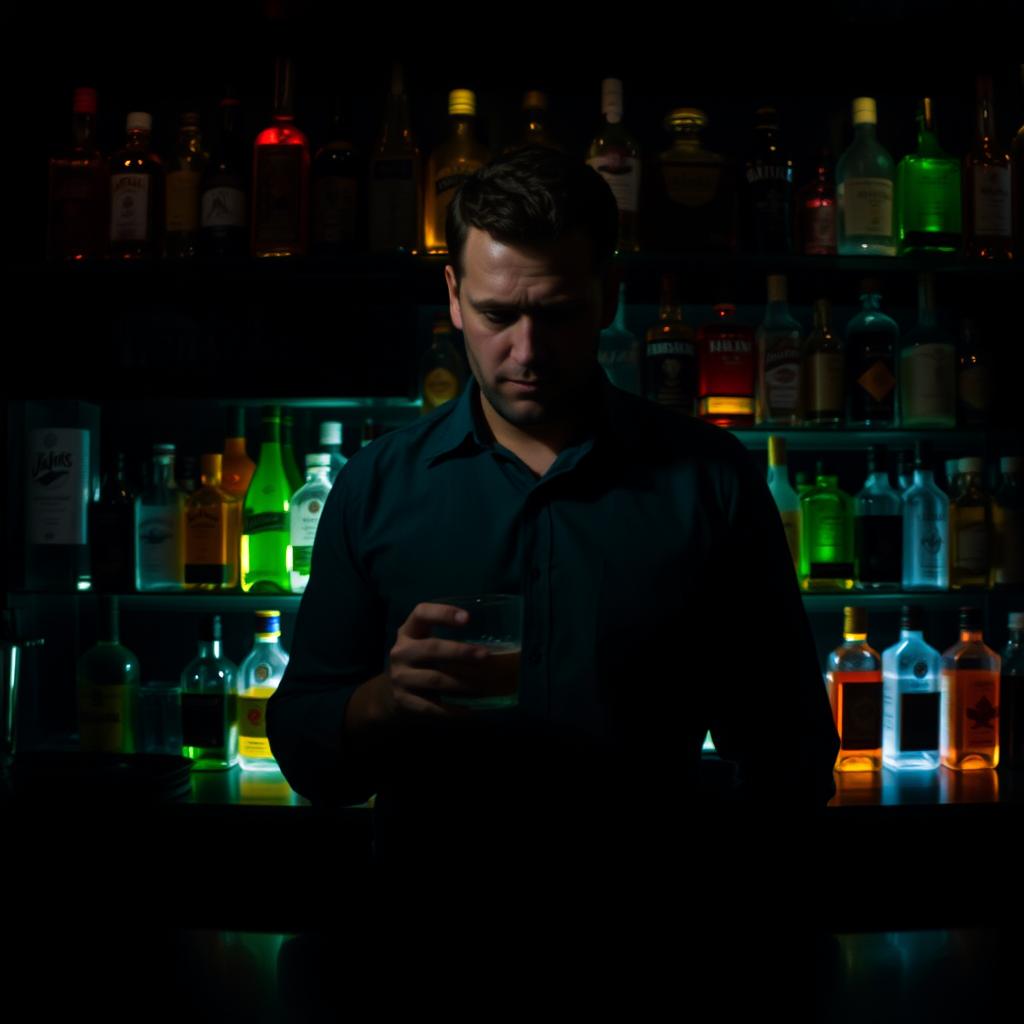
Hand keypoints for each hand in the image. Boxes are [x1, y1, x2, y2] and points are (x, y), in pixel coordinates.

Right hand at [384, 602, 491, 718]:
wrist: (390, 694)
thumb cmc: (421, 663)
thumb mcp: (425, 645)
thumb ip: (448, 641)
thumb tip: (497, 651)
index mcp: (409, 631)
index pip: (421, 613)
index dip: (443, 613)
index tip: (468, 618)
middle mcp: (401, 652)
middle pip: (431, 648)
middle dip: (460, 652)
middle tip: (485, 656)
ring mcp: (400, 677)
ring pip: (435, 679)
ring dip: (462, 683)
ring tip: (483, 687)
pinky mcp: (403, 701)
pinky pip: (432, 707)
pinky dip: (454, 710)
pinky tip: (471, 711)